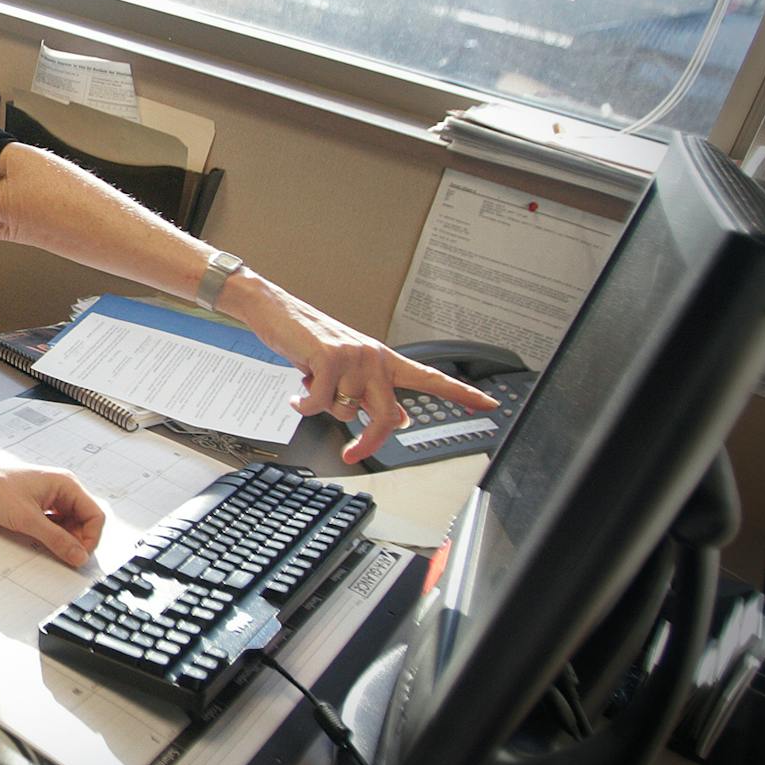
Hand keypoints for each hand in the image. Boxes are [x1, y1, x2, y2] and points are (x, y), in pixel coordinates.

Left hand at [0, 449, 105, 566]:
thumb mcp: (27, 518)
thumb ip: (56, 539)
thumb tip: (79, 556)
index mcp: (67, 484)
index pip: (95, 515)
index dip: (91, 538)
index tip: (79, 556)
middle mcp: (63, 489)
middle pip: (85, 521)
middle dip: (77, 540)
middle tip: (64, 557)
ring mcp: (52, 498)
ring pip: (71, 525)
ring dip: (64, 539)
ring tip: (48, 546)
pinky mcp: (41, 506)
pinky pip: (57, 525)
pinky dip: (53, 536)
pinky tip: (41, 541)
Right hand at [235, 280, 499, 464]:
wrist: (276, 310)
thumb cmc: (309, 340)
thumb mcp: (348, 369)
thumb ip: (374, 393)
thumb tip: (401, 419)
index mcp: (383, 359)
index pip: (430, 378)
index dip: (462, 394)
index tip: (489, 405)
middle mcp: (375, 358)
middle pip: (387, 416)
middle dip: (368, 442)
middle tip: (351, 454)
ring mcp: (354, 358)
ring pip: (347, 412)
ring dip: (323, 408)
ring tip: (310, 388)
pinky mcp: (329, 359)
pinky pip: (319, 405)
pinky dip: (304, 406)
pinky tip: (297, 394)